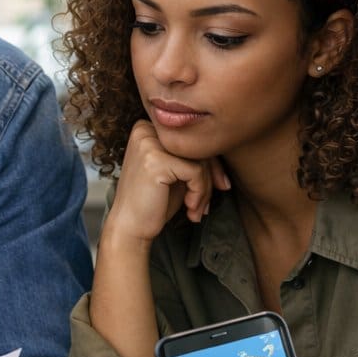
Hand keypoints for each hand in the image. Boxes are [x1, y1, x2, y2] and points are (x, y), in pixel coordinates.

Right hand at [102, 121, 229, 245]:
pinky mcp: (155, 160)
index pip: (190, 139)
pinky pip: (196, 172)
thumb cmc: (153, 202)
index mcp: (147, 128)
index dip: (210, 164)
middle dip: (210, 178)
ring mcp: (148, 144)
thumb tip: (228, 145)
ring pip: (199, 160)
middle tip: (207, 204)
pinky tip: (190, 209)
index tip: (217, 187)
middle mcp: (145, 130)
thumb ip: (194, 155)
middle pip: (197, 147)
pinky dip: (199, 193)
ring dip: (205, 189)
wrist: (130, 228)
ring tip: (196, 209)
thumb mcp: (176, 173)